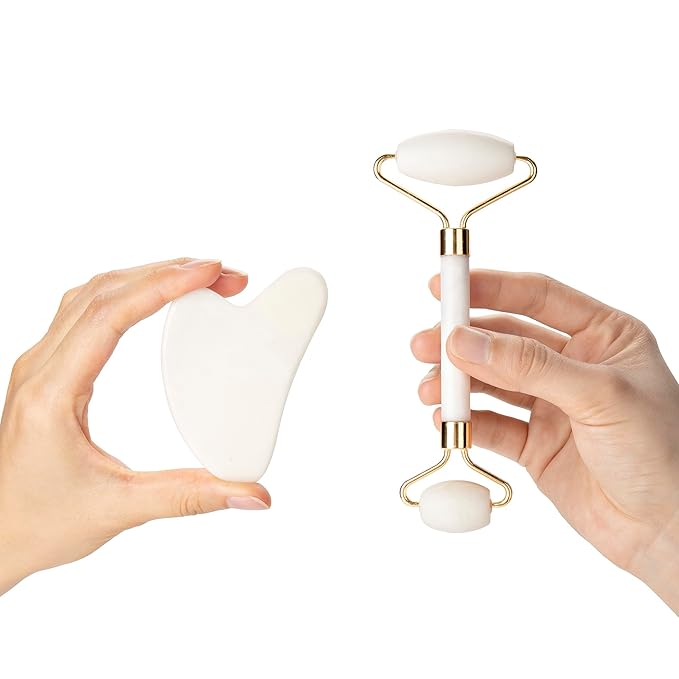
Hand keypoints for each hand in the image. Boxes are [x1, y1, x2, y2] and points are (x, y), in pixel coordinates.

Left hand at [0, 258, 270, 595]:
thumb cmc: (38, 524)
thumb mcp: (120, 509)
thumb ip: (191, 497)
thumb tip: (252, 494)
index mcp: (52, 393)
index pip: (110, 315)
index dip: (163, 285)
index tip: (208, 273)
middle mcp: (41, 368)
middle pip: (103, 291)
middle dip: (167, 272)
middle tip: (221, 274)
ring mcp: (42, 366)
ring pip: (92, 294)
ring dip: (146, 276)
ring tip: (196, 277)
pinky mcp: (50, 371)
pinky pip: (85, 310)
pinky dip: (126, 292)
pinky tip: (153, 297)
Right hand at [411, 270, 678, 612]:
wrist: (667, 532)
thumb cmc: (662, 456)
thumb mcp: (600, 396)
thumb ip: (530, 366)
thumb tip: (466, 342)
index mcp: (603, 337)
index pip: (538, 296)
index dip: (490, 288)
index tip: (446, 287)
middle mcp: (574, 366)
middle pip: (505, 339)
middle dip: (462, 341)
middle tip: (426, 343)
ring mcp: (552, 406)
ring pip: (492, 382)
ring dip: (458, 383)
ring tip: (429, 389)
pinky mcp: (535, 445)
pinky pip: (492, 425)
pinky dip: (466, 421)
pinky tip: (445, 419)